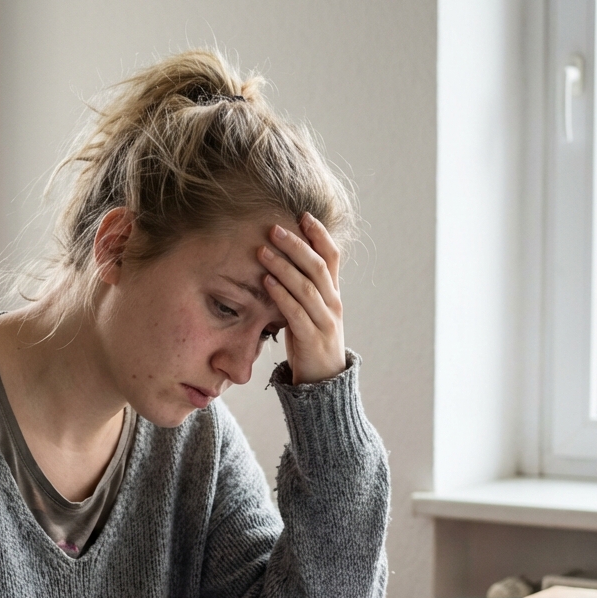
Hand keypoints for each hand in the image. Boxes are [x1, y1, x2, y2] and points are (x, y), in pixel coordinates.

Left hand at [257, 213, 345, 384]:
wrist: (324, 383)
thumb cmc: (312, 344)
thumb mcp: (310, 313)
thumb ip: (302, 292)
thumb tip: (282, 266)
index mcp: (333, 295)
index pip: (332, 257)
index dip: (320, 234)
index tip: (303, 215)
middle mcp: (333, 304)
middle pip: (318, 266)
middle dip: (296, 245)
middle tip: (274, 228)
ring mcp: (325, 321)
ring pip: (307, 286)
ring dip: (283, 266)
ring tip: (263, 251)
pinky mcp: (312, 338)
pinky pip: (296, 312)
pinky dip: (281, 294)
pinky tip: (266, 281)